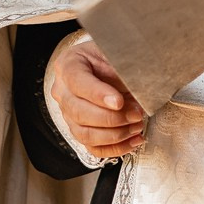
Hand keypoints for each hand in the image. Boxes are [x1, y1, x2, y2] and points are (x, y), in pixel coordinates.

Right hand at [48, 35, 144, 157]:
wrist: (109, 66)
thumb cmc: (112, 58)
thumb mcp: (117, 54)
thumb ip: (124, 69)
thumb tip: (140, 91)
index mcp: (69, 65)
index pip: (77, 82)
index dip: (97, 94)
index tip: (118, 101)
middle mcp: (63, 91)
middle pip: (79, 112)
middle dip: (111, 118)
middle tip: (135, 114)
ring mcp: (68, 114)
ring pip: (85, 134)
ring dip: (115, 135)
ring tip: (137, 126)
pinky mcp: (79, 131)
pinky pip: (93, 148)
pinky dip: (116, 148)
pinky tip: (134, 140)